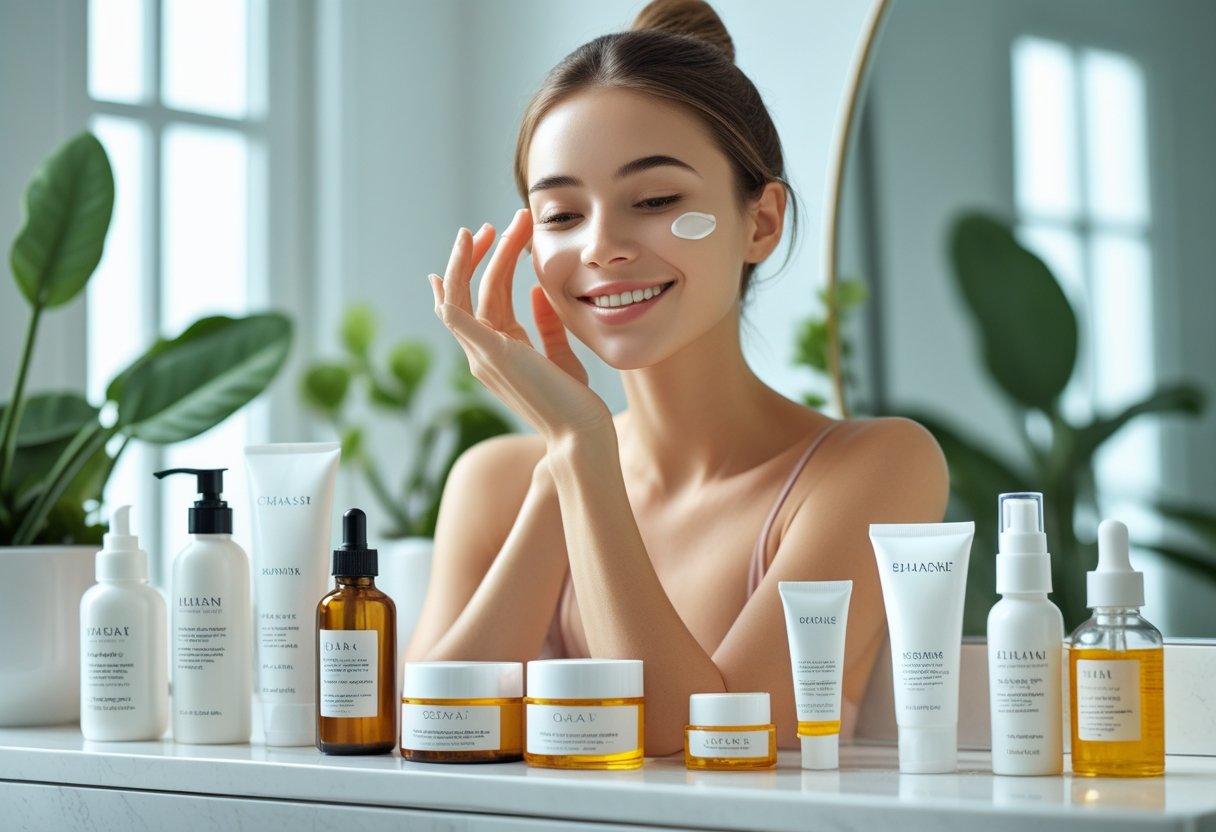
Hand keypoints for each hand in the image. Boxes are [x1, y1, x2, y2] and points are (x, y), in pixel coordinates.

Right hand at [428, 208, 610, 439]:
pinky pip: (456, 317)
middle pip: (476, 289)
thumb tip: (537, 292)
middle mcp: (483, 352)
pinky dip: (450, 288)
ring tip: (491, 227)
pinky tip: (453, 261)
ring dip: (477, 257)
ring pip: (465, 294)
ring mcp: (482, 355)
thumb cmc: (574, 402)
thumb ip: (548, 325)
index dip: (483, 267)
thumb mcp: (562, 355)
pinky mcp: (490, 355)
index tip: (489, 238)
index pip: (484, 299)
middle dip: (488, 252)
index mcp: (499, 350)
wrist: (580, 432)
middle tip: (504, 223)